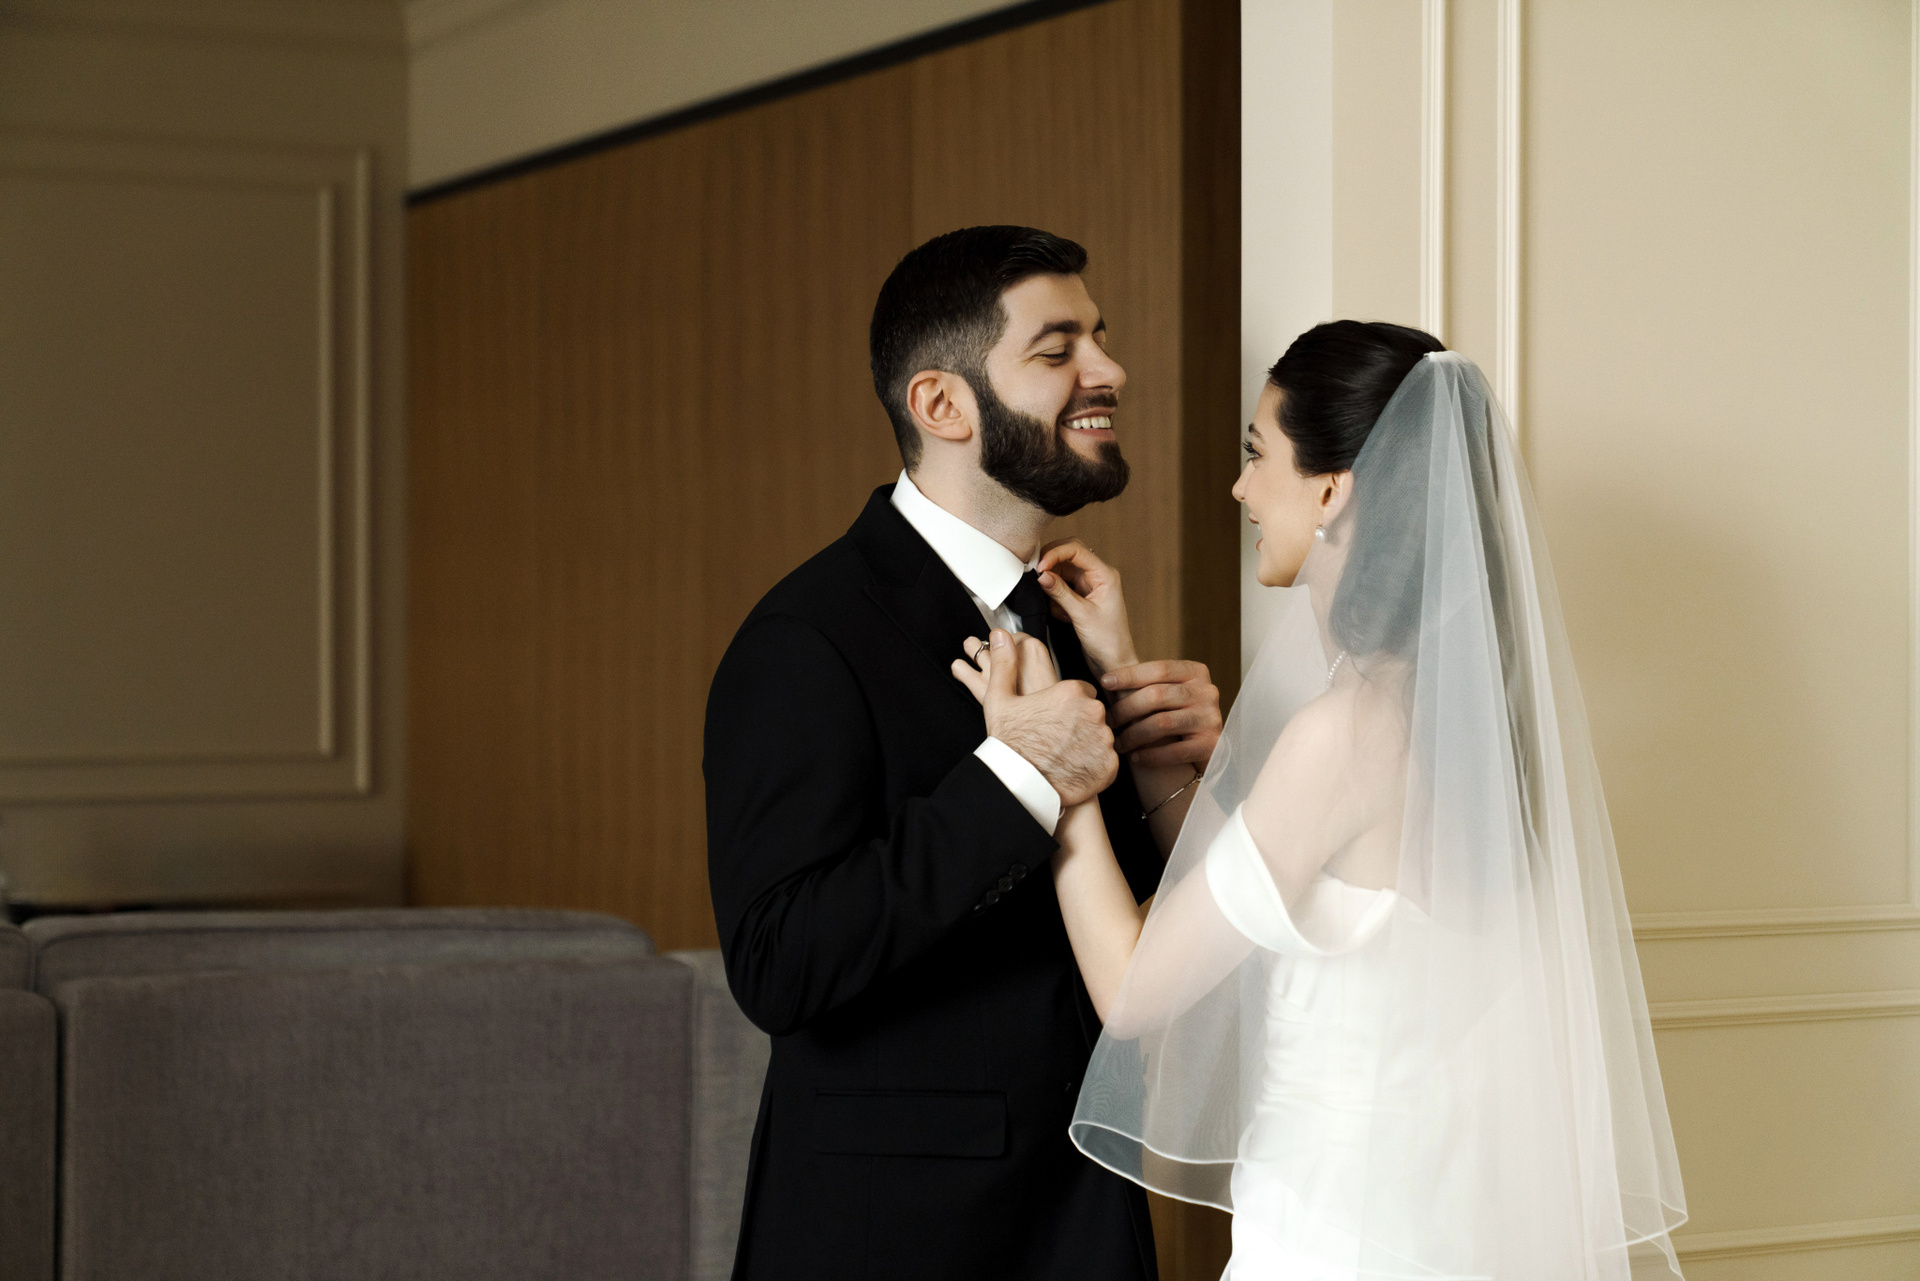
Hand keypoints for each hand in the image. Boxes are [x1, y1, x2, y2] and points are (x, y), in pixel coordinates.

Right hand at [951, 630, 1117, 805]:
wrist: (1019, 785)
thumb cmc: (1009, 742)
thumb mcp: (999, 698)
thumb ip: (1005, 663)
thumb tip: (1001, 634)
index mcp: (1072, 691)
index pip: (1081, 692)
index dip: (1067, 706)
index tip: (1054, 719)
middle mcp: (1093, 712)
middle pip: (1092, 713)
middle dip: (1079, 724)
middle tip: (1057, 739)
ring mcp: (1104, 740)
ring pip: (1101, 736)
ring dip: (1087, 744)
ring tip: (1064, 755)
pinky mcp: (1110, 765)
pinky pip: (1107, 761)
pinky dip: (1094, 765)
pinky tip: (1073, 769)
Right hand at [1035, 539, 1137, 676]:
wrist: (1114, 663)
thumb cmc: (1108, 641)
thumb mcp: (1081, 615)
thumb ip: (1060, 593)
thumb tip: (1042, 575)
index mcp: (1105, 574)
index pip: (1076, 549)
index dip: (1055, 554)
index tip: (1039, 567)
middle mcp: (1097, 576)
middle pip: (1068, 554)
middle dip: (1051, 563)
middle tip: (1037, 575)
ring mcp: (1088, 586)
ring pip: (1062, 570)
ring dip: (1053, 584)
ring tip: (1056, 605)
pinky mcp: (1080, 597)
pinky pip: (1061, 586)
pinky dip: (1055, 597)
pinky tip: (1062, 614)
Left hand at [1099, 659, 1221, 769]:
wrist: (1209, 748)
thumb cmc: (1178, 715)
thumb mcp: (1170, 693)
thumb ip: (1149, 684)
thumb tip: (1107, 679)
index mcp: (1196, 673)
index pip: (1159, 668)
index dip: (1130, 674)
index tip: (1104, 682)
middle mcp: (1207, 692)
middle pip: (1157, 695)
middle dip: (1126, 708)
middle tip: (1108, 721)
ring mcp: (1210, 718)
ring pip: (1162, 723)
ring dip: (1133, 735)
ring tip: (1118, 743)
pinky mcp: (1211, 745)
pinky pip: (1174, 751)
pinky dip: (1151, 755)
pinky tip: (1135, 758)